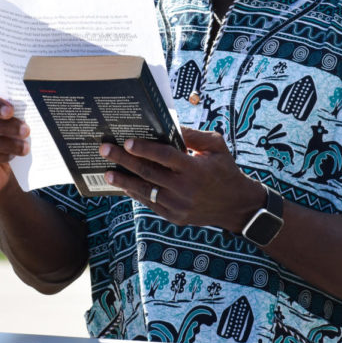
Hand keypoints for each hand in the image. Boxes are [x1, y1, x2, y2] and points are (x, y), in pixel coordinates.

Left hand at [99, 127, 260, 230]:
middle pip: (148, 173)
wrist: (236, 206)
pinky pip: (150, 204)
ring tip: (107, 172)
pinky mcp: (174, 217)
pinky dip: (135, 193)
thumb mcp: (216, 147)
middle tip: (104, 150)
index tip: (127, 142)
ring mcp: (178, 205)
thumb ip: (193, 136)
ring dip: (123, 180)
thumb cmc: (225, 170)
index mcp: (195, 169)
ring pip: (145, 191)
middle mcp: (185, 189)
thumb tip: (168, 126)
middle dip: (124, 160)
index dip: (145, 149)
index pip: (165, 157)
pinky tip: (124, 184)